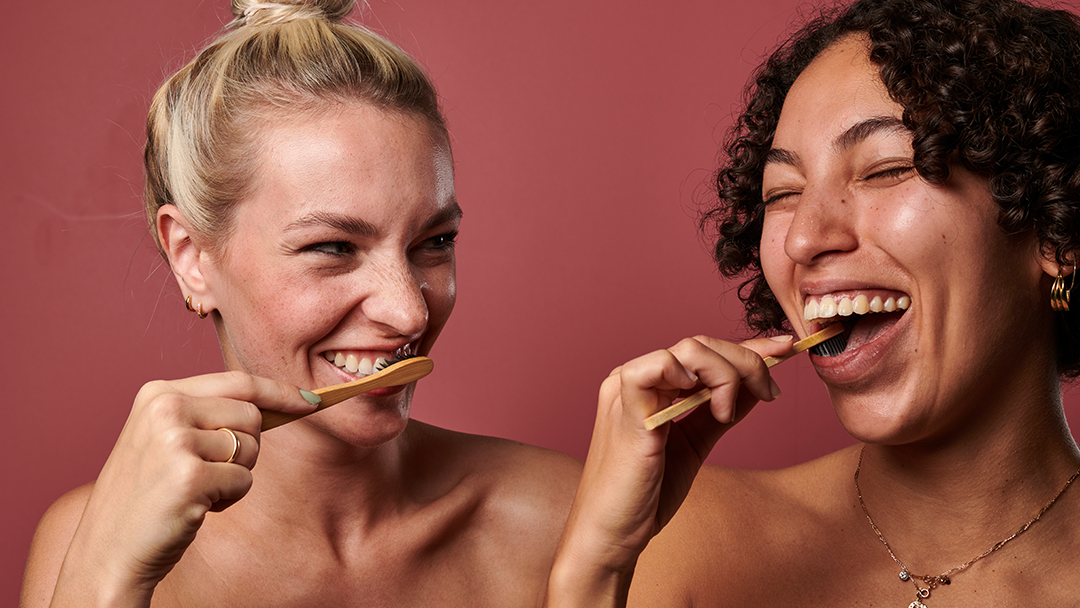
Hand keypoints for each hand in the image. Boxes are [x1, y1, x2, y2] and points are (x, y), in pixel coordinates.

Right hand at [49, 372, 317, 606]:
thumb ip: (209, 414)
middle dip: (248, 447)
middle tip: (210, 472)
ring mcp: (175, 441)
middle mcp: (165, 408)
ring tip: (195, 489)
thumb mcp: (165, 437)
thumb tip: (278, 402)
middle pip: (251, 414)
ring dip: (235, 476)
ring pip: (251, 448)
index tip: (310, 401)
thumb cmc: (147, 496)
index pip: (238, 381)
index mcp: (159, 392)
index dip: (279, 392)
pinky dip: (229, 498)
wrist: (107, 550)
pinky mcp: (189, 476)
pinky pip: (244, 481)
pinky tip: (194, 507)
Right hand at [547, 335, 790, 606]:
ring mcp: (626, 390)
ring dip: (726, 374)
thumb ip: (719, 412)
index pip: (701, 351)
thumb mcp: (696, 442)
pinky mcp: (625, 410)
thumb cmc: (647, 494)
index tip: (785, 348)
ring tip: (728, 414)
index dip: (746, 346)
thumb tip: (757, 385)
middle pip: (699, 345)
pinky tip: (707, 404)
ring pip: (687, 350)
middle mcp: (635, 379)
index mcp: (649, 385)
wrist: (613, 534)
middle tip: (770, 394)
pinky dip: (690, 375)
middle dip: (747, 363)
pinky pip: (658, 366)